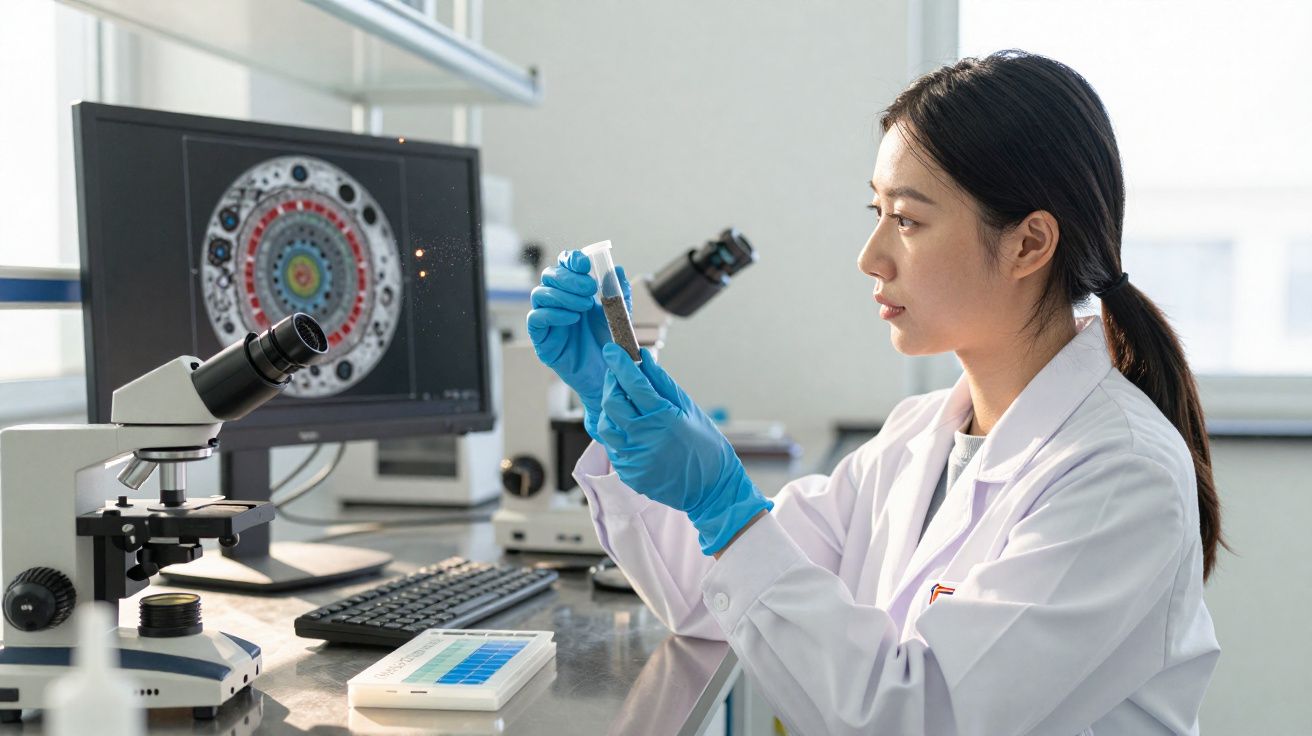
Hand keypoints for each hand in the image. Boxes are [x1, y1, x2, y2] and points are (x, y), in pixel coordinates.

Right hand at [526, 250, 630, 437]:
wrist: (609, 375)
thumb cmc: (611, 344)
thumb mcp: (620, 314)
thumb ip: (619, 292)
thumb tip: (616, 268)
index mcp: (576, 291)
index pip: (564, 265)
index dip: (571, 259)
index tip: (584, 263)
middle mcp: (559, 302)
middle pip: (549, 275)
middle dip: (568, 277)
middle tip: (590, 289)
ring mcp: (548, 319)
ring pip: (540, 294)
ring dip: (563, 295)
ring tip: (585, 307)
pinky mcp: (542, 339)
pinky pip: (536, 318)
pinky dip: (554, 314)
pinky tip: (573, 319)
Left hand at [595, 343, 772, 554]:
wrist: (712, 489)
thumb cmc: (706, 445)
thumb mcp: (689, 409)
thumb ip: (663, 383)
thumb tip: (644, 358)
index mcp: (664, 419)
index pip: (633, 384)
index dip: (620, 364)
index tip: (611, 350)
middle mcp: (645, 440)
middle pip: (612, 403)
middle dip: (611, 384)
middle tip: (617, 375)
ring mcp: (635, 459)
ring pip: (605, 427)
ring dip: (610, 410)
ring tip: (623, 403)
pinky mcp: (630, 474)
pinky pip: (613, 448)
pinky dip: (618, 434)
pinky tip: (630, 429)